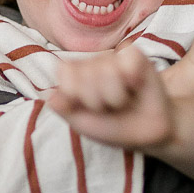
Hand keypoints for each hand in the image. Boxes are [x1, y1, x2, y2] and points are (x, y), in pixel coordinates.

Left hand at [47, 46, 173, 149]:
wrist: (145, 135)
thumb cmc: (113, 127)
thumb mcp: (82, 123)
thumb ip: (64, 108)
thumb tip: (48, 94)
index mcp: (76, 75)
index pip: (64, 70)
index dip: (74, 92)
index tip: (85, 107)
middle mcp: (94, 62)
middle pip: (86, 75)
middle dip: (97, 100)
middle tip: (109, 107)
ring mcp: (115, 58)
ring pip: (107, 71)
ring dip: (116, 96)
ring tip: (124, 101)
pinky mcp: (136, 57)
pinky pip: (128, 59)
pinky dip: (133, 79)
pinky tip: (136, 87)